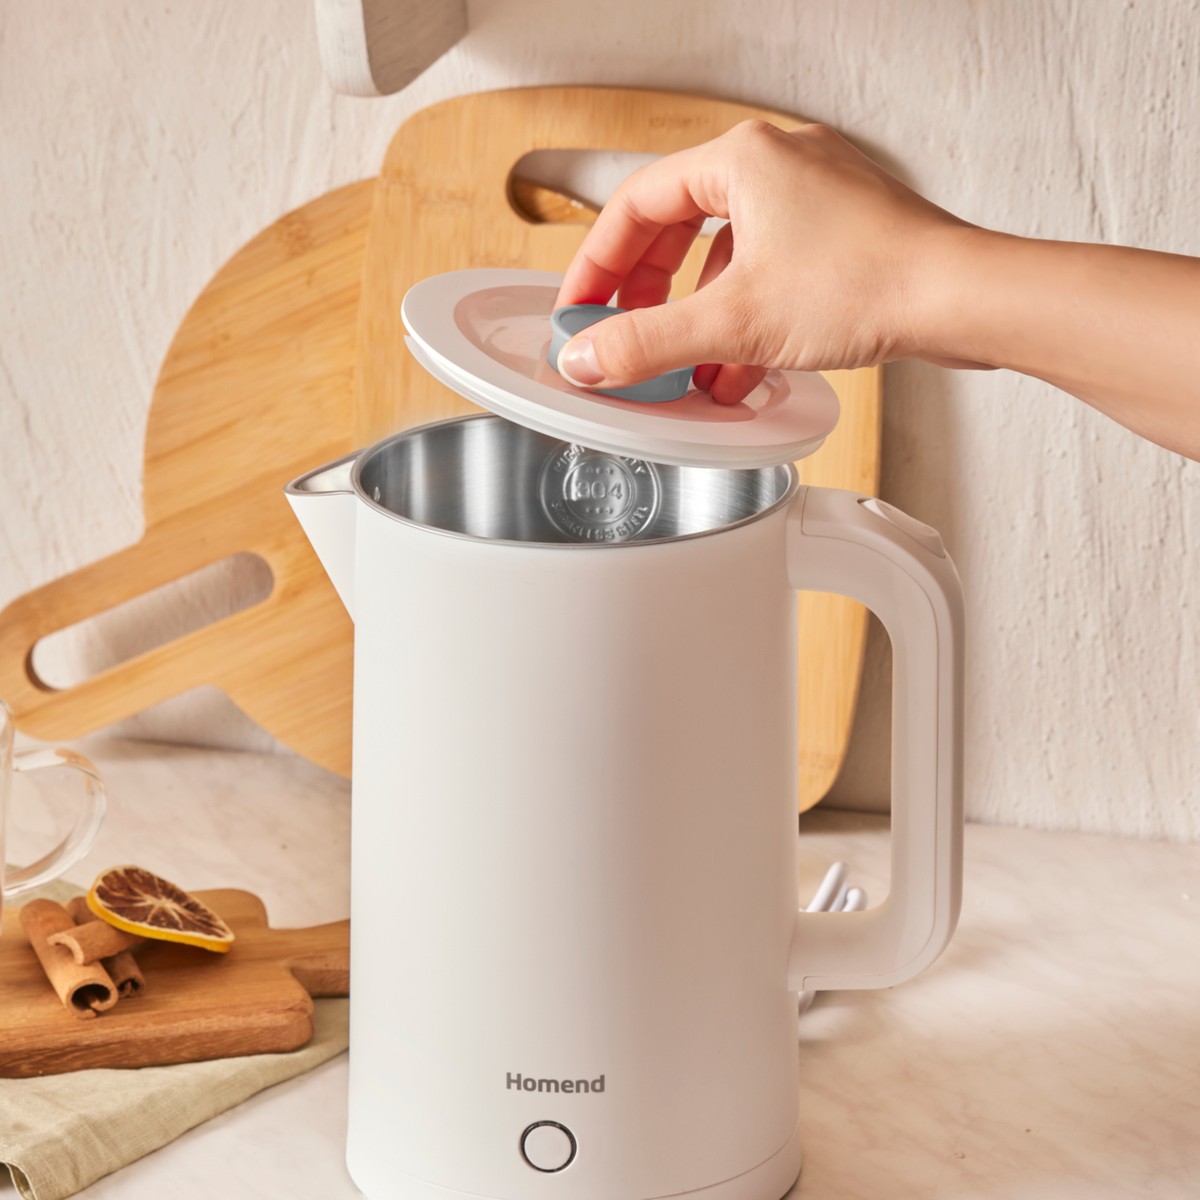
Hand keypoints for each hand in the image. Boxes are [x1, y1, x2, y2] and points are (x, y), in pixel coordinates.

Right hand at [554, 119, 978, 404]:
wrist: (963, 299)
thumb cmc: (872, 282)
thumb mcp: (735, 322)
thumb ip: (649, 343)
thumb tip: (589, 358)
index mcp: (742, 159)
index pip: (635, 204)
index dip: (596, 263)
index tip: (580, 307)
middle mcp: (778, 164)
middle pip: (678, 226)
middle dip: (647, 293)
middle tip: (623, 334)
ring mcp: (814, 196)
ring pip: (726, 254)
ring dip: (698, 317)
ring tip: (683, 369)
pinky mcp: (842, 232)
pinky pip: (768, 269)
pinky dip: (744, 316)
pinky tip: (739, 369)